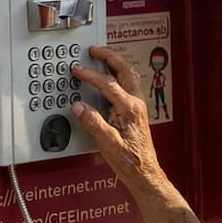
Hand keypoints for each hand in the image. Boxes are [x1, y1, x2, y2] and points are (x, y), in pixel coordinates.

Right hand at [71, 46, 163, 188]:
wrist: (144, 172)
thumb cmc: (130, 161)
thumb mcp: (108, 144)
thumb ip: (93, 123)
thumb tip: (79, 107)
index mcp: (130, 108)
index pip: (108, 84)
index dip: (90, 75)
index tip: (77, 70)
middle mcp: (136, 103)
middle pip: (124, 70)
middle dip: (109, 56)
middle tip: (94, 50)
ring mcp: (137, 106)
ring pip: (127, 75)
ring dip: (114, 63)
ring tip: (100, 57)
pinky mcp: (135, 111)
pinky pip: (126, 85)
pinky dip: (116, 75)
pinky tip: (107, 78)